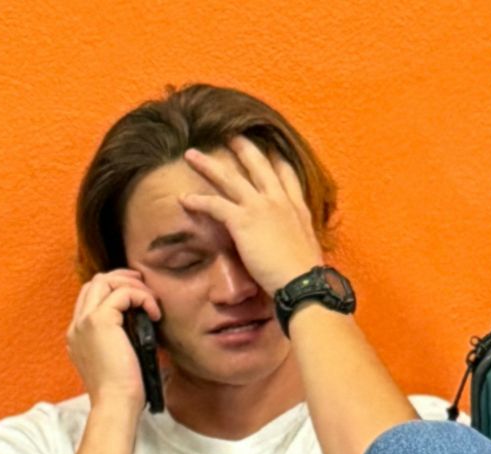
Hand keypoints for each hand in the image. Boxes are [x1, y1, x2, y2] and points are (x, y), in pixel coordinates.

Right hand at [65, 268, 160, 407]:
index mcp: (78, 336)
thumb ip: (121, 338)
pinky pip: (122, 293)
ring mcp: (84, 322)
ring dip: (132, 285)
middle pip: (95, 282)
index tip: (139, 298)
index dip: (116, 290)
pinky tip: (154, 313)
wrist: (115, 404)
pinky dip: (142, 297)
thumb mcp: (119, 359)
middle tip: (146, 290)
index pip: (92, 298)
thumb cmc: (123, 391)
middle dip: (123, 279)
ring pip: (104, 281)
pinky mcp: (98, 321)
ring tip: (152, 301)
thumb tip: (143, 320)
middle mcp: (76, 326)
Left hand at [177, 135, 326, 295]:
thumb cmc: (305, 275)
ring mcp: (261, 207)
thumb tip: (292, 243)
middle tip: (229, 133)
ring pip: (230, 178)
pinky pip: (215, 205)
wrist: (303, 283)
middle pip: (258, 165)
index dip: (275, 158)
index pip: (286, 174)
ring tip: (191, 154)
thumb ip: (296, 237)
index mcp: (296, 207)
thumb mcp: (306, 248)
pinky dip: (198, 201)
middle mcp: (279, 200)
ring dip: (208, 164)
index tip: (269, 146)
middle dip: (242, 147)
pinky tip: (183, 199)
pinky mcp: (244, 221)